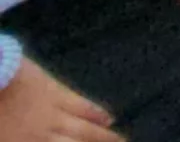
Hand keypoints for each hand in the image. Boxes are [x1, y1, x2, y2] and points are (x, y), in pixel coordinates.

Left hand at [0, 60, 118, 141]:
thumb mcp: (1, 138)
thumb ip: (16, 139)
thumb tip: (35, 138)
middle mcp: (45, 133)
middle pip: (78, 141)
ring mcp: (53, 112)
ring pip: (84, 126)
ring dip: (104, 134)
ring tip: (120, 138)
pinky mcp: (55, 91)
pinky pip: (80, 104)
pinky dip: (96, 112)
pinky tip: (108, 116)